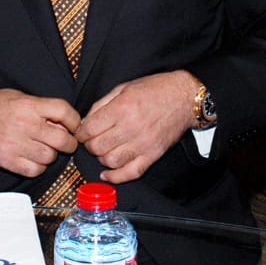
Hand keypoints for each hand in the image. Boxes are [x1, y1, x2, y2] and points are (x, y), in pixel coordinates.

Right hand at [0, 89, 79, 176]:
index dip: (75, 120)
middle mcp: (23, 125)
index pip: (64, 111)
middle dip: (68, 142)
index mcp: (28, 105)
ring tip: (45, 149)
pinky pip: (34, 170)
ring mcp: (14, 145)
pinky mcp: (7, 161)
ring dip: (52, 155)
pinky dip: (38, 167)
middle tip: (65, 142)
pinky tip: (33, 159)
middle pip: (61, 139)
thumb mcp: (18, 96)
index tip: (74, 125)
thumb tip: (64, 122)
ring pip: (49, 157)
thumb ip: (40, 108)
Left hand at [79, 70, 194, 183]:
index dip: (80, 132)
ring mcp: (143, 144)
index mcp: (122, 108)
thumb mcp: (124, 87)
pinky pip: (131, 172)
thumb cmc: (155, 89)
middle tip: (92, 140)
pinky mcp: (153, 155)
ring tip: (104, 150)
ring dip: (102, 158)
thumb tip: (85, 121)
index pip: (90, 128)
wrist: (185, 98)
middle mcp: (131, 127)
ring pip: (110, 161)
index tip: (81, 132)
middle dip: (89, 145)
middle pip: (97, 147)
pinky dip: (116, 177)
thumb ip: (102, 104)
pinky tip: (107, 173)